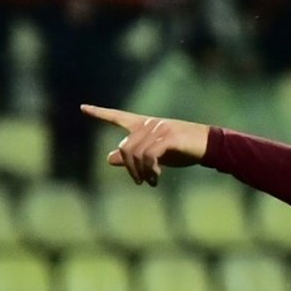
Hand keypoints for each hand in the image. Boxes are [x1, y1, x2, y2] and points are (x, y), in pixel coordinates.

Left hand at [80, 104, 209, 185]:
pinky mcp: (168, 137)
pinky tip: (156, 178)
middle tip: (141, 182)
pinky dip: (150, 170)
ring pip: (136, 154)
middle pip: (125, 147)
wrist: (208, 145)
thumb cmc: (182, 150)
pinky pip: (149, 156)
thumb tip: (109, 158)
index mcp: (144, 124)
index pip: (118, 117)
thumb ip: (132, 156)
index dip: (99, 113)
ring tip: (151, 182)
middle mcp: (149, 123)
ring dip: (141, 173)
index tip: (82, 108)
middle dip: (130, 169)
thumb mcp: (155, 154)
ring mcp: (159, 129)